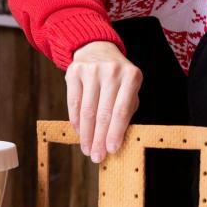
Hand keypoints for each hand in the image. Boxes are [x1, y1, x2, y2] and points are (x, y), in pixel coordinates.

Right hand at [66, 41, 141, 162]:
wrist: (98, 49)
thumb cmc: (118, 77)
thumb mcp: (130, 89)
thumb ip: (126, 111)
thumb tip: (116, 141)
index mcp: (132, 76)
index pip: (122, 110)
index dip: (116, 133)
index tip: (111, 150)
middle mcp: (112, 71)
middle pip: (103, 113)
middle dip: (99, 139)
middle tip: (97, 157)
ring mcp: (92, 69)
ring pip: (87, 110)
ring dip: (87, 134)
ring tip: (87, 149)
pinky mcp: (75, 71)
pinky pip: (74, 102)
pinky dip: (76, 121)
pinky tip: (80, 133)